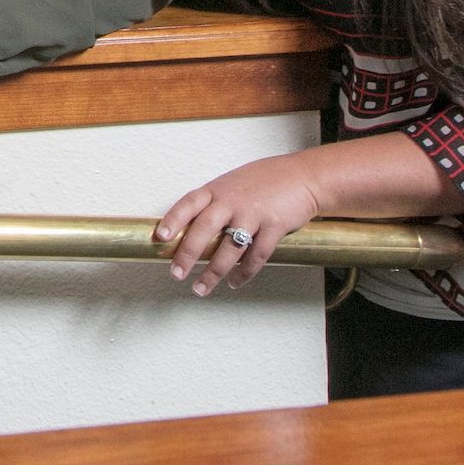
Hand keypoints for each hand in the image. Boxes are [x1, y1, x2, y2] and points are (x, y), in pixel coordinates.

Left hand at [154, 153, 323, 295]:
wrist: (303, 176)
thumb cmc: (264, 180)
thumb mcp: (231, 184)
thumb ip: (213, 203)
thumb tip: (189, 226)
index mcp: (217, 189)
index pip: (188, 204)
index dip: (173, 220)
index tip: (160, 237)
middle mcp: (232, 201)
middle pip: (204, 229)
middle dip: (187, 254)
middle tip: (176, 274)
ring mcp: (253, 214)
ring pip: (229, 248)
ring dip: (214, 272)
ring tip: (201, 288)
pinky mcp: (274, 226)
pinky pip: (256, 255)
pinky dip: (244, 272)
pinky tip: (234, 282)